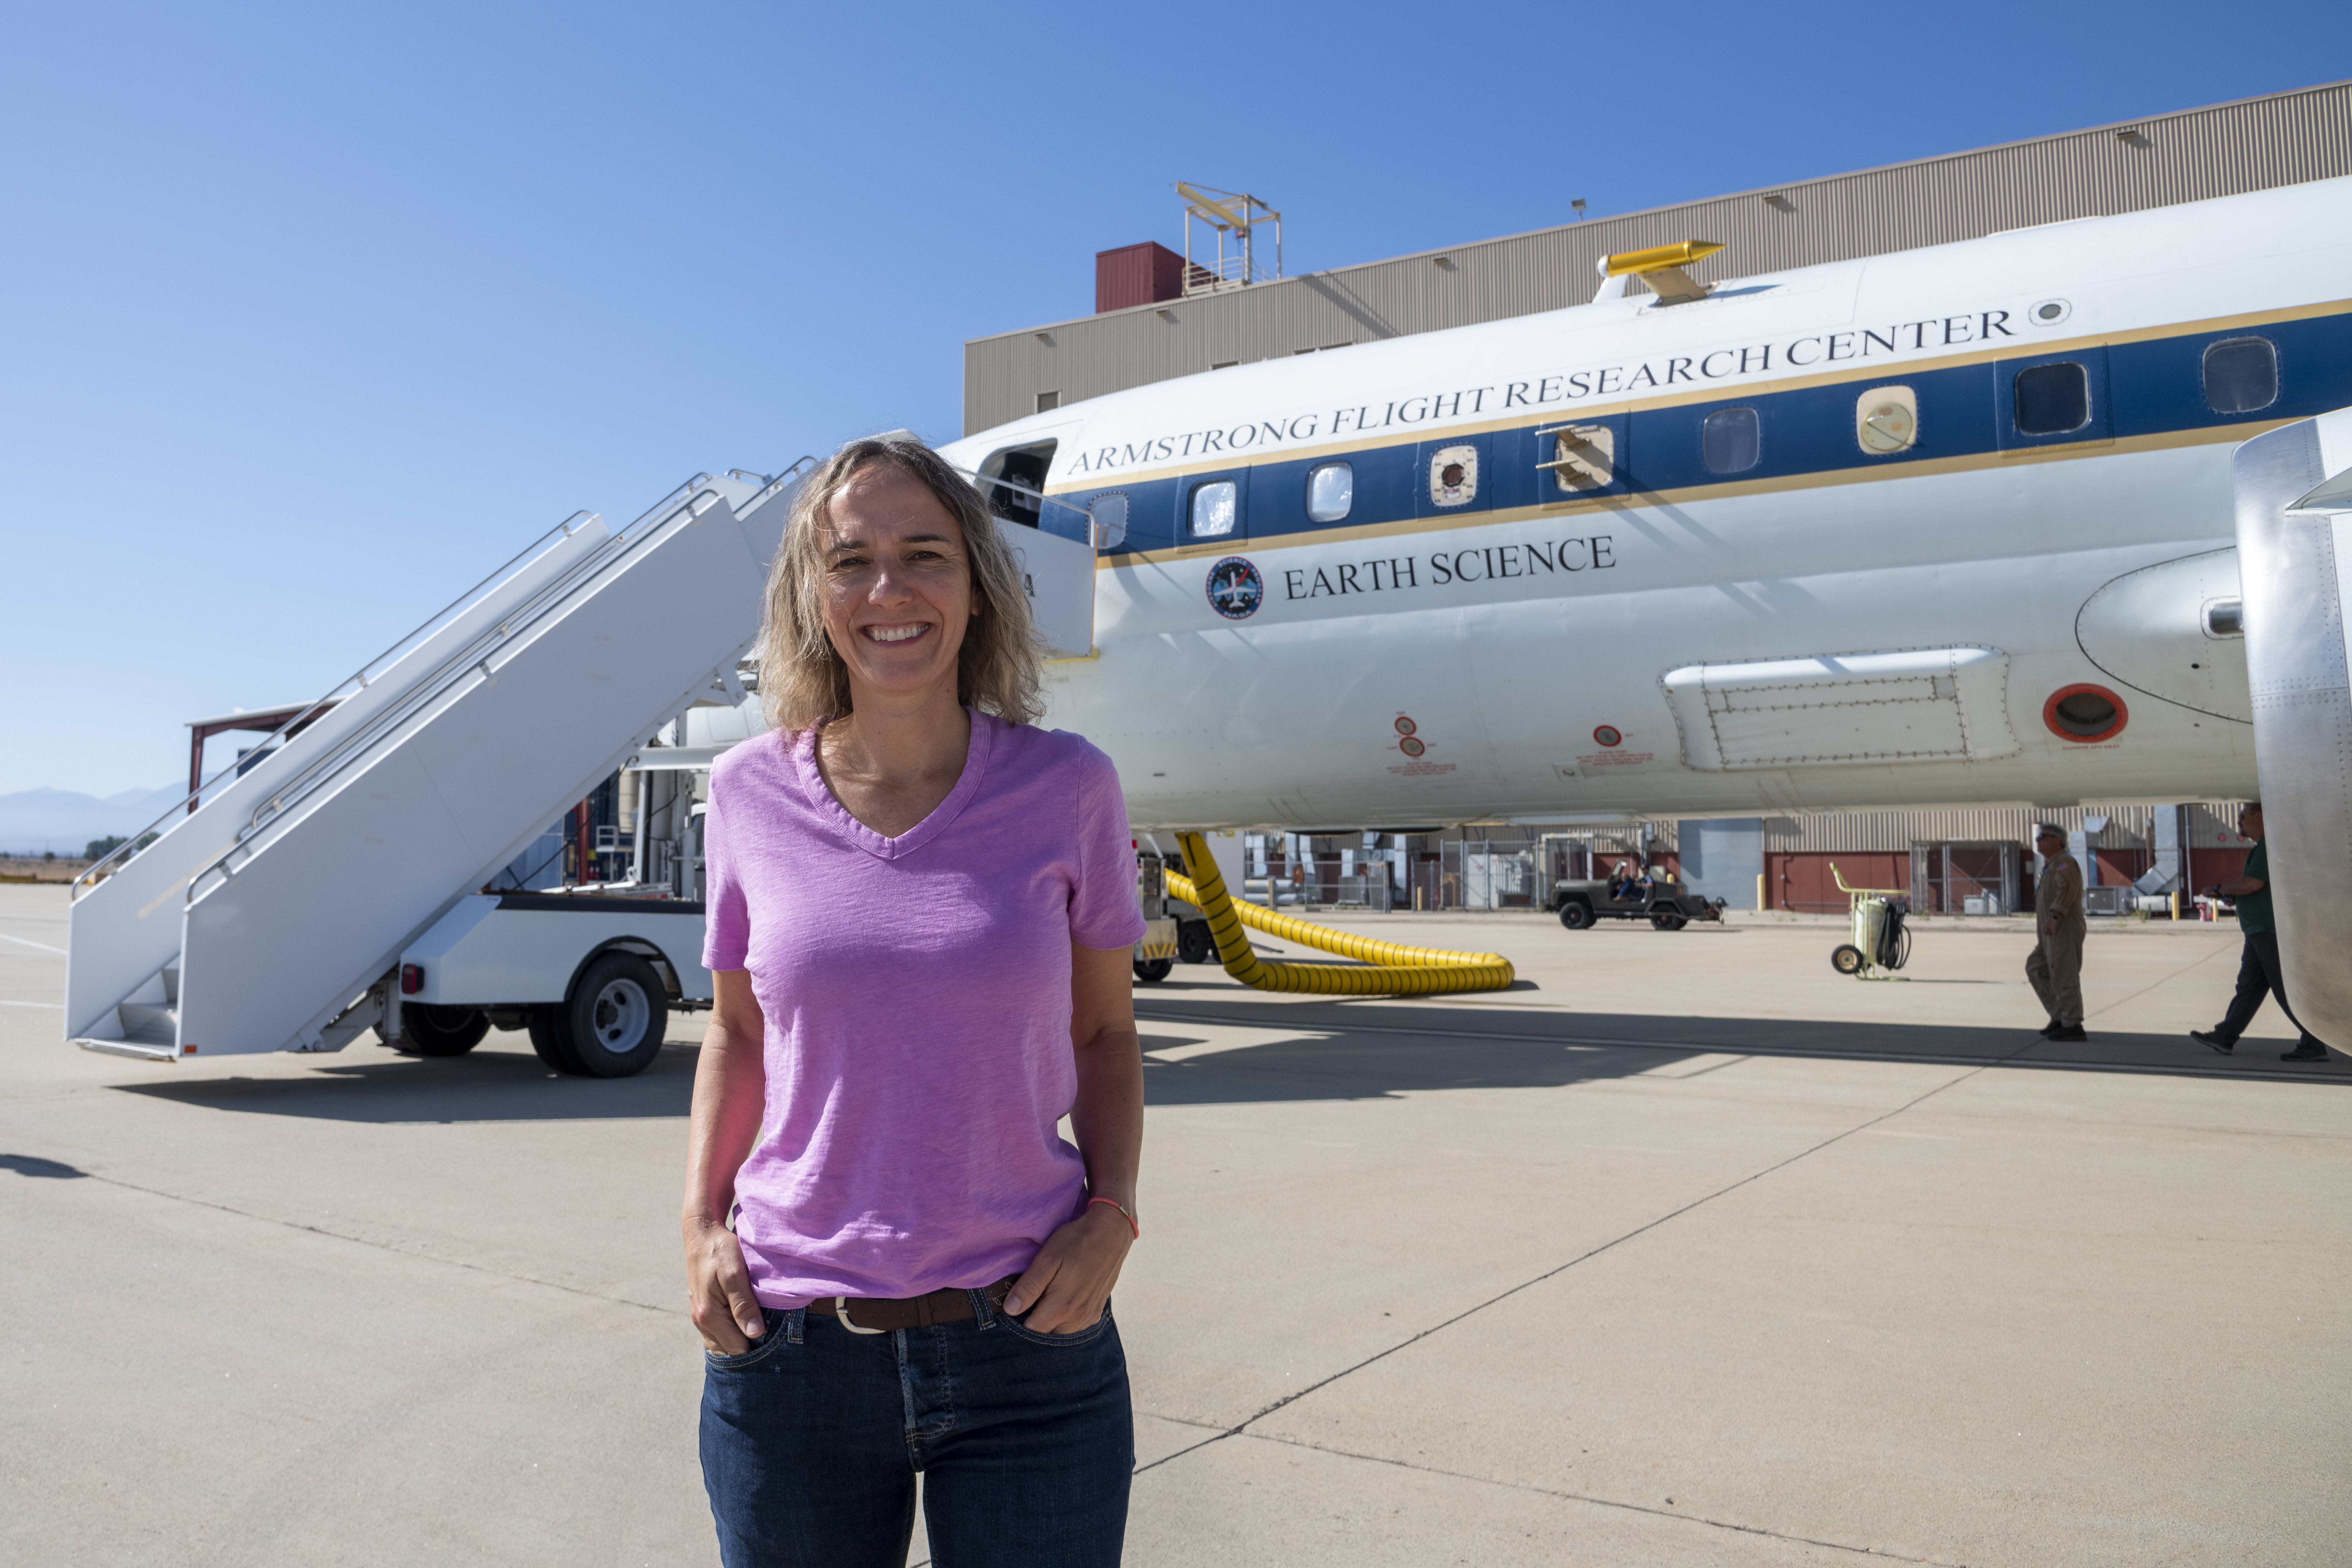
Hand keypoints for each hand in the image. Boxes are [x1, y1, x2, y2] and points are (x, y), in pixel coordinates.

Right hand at [684, 1215, 765, 1352]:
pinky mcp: (702, 1310)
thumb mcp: (735, 1273)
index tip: (776, 1339)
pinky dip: (731, 1333)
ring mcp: (699, 1317)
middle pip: (729, 1351)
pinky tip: (745, 1322)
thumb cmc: (720, 1250)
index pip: (737, 1349)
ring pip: (721, 1345)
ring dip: (739, 1340)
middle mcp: (700, 1321)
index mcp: (708, 1315)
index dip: (757, 1347)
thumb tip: (755, 1333)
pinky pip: (717, 1334)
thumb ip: (743, 1303)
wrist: (701, 1234)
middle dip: (749, 1347)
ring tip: (760, 1327)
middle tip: (772, 1334)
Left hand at [1005, 1202, 1133, 1333]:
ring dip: (1050, 1323)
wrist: (1111, 1233)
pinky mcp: (1097, 1310)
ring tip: (1043, 1302)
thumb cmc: (1076, 1241)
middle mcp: (1077, 1317)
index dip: (1018, 1322)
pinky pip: (1076, 1326)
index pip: (1031, 1330)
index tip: (1013, 1308)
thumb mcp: (1048, 1258)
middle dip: (1034, 1324)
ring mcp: (1089, 1315)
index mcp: (1061, 1306)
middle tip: (1028, 1301)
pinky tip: (1061, 1303)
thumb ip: (1029, 1286)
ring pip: (1061, 1333)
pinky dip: (1065, 1321)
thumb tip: (1010, 1310)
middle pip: (1046, 1335)